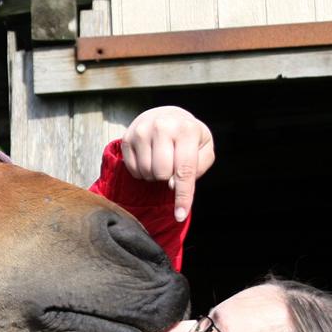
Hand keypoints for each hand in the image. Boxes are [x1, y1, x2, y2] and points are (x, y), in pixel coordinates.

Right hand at [121, 106, 214, 221]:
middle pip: (162, 173)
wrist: (165, 116)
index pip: (184, 170)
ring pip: (146, 172)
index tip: (180, 215)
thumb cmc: (187, 136)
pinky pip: (133, 170)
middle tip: (171, 166)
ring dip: (154, 175)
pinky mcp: (127, 138)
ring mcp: (141, 131)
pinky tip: (148, 160)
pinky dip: (142, 172)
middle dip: (168, 178)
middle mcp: (162, 127)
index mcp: (186, 130)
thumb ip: (197, 168)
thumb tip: (172, 185)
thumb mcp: (203, 147)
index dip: (183, 195)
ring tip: (160, 162)